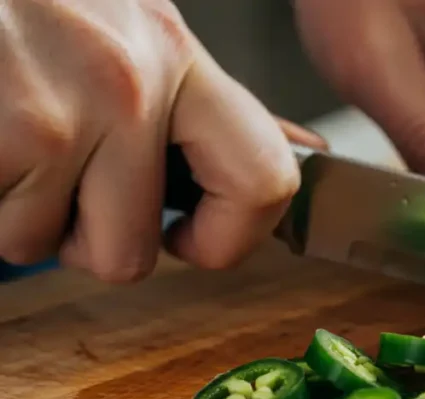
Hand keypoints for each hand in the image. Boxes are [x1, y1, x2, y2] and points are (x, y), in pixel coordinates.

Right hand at [0, 0, 304, 282]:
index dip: (230, 238)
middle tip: (57, 183)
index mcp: (173, 56)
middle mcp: (125, 85)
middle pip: (129, 253)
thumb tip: (299, 149)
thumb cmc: (28, 1)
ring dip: (16, 211)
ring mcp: (51, 115)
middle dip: (83, 239)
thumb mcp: (130, 26)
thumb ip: (202, 100)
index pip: (264, 180)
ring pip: (40, 244)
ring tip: (3, 136)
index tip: (188, 238)